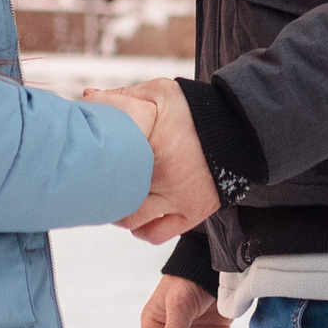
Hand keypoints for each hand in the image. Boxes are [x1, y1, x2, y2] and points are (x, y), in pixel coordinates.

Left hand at [94, 79, 220, 243]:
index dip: (92, 164)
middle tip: (94, 182)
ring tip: (113, 198)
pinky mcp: (193, 213)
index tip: (86, 161)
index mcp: (153, 146)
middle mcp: (165, 178)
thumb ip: (123, 97)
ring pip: (132, 220)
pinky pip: (156, 234)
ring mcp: (179, 200)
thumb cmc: (195, 109)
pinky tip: (134, 215)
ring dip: (118, 212)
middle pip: (116, 196)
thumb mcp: (159, 93)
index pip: (108, 163)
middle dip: (101, 191)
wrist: (240, 128)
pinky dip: (140, 230)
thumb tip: (87, 98)